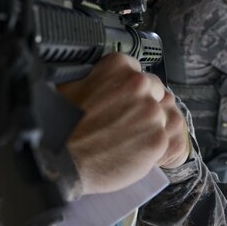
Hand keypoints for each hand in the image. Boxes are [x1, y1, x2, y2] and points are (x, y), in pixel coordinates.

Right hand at [57, 53, 188, 194]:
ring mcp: (151, 112)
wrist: (61, 159)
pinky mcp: (158, 139)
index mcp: (117, 66)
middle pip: (156, 91)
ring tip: (125, 138)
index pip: (137, 70)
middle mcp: (138, 83)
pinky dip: (152, 147)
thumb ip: (98, 77)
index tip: (121, 99)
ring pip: (163, 116)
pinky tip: (131, 150)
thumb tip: (103, 79)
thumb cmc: (61, 126)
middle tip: (124, 121)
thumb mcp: (72, 85)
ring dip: (150, 126)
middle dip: (144, 105)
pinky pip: (165, 139)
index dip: (129, 88)